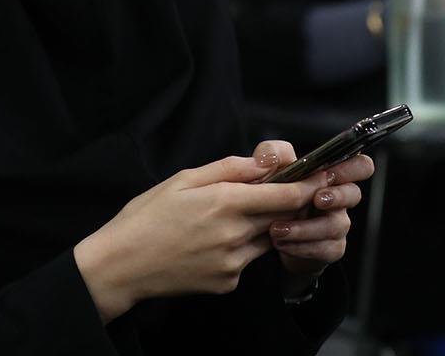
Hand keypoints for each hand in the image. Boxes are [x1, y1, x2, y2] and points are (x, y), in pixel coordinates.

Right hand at [73, 146, 325, 322]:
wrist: (122, 265)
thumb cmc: (146, 217)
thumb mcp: (182, 179)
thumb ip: (228, 169)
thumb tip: (262, 161)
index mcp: (223, 203)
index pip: (284, 195)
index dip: (308, 186)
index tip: (322, 176)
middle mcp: (234, 235)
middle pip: (281, 217)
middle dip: (289, 203)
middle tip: (285, 190)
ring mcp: (233, 263)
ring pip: (267, 239)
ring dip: (265, 225)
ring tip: (236, 215)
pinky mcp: (228, 282)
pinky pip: (248, 260)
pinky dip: (242, 247)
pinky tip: (213, 241)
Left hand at [259, 145, 371, 286]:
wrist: (268, 235)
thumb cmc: (275, 196)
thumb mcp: (269, 170)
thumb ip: (272, 154)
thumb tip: (272, 157)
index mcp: (330, 175)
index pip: (360, 165)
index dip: (353, 167)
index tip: (329, 173)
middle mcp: (339, 198)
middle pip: (355, 193)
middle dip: (337, 196)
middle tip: (316, 199)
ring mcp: (337, 223)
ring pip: (336, 225)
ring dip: (305, 228)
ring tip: (277, 229)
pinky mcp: (331, 248)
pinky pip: (326, 249)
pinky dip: (301, 247)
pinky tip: (281, 243)